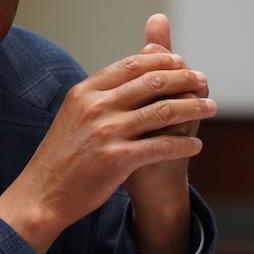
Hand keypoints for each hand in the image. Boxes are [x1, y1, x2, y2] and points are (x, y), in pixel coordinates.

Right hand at [0, 13, 215, 253]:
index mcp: (85, 91)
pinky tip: (196, 145)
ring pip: (163, 111)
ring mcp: (107, 133)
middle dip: (184, 78)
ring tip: (210, 107)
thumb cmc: (62, 156)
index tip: (182, 62)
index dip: (162, 60)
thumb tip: (129, 72)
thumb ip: (101, 93)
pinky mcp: (117, 160)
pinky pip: (162, 147)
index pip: (132, 64)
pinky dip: (184, 144)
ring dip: (193, 107)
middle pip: (152, 81)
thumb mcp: (74, 114)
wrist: (43, 193)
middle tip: (202, 80)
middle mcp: (96, 107)